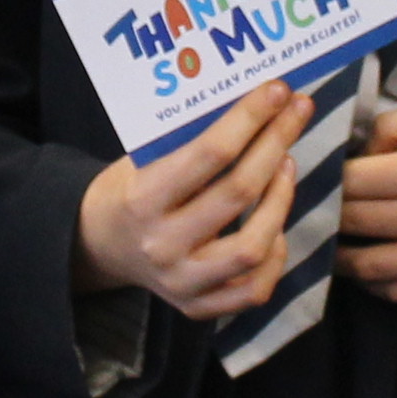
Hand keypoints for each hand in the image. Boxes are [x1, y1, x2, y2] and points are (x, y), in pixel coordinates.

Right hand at [75, 83, 305, 321]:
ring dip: (281, 200)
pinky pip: (253, 289)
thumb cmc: (131, 188)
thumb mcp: (143, 158)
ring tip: (287, 164)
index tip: (277, 91)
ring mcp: (181, 282)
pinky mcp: (197, 306)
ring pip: (252, 248)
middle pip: (238, 193)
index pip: (210, 153)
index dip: (250, 118)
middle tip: (297, 112)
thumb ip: (190, 140)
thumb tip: (256, 103)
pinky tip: (277, 225)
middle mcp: (162, 246)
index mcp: (142, 199)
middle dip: (275, 143)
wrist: (100, 243)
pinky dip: (275, 255)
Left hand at [336, 97, 396, 302]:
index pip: (351, 182)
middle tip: (321, 206)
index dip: (329, 177)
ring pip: (367, 267)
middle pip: (351, 224)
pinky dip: (375, 283)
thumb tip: (364, 148)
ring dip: (342, 256)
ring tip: (336, 241)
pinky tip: (370, 266)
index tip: (324, 173)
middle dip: (330, 213)